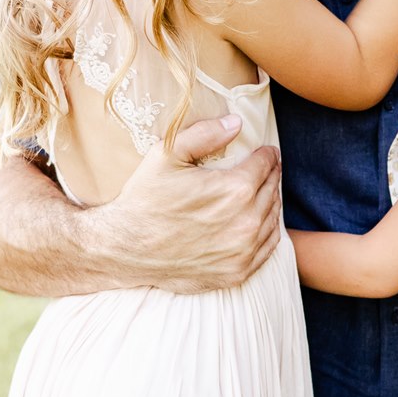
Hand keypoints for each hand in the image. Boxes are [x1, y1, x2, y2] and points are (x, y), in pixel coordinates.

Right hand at [89, 114, 281, 292]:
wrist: (124, 249)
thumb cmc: (144, 200)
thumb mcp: (166, 154)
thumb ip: (205, 134)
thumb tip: (237, 123)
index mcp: (235, 190)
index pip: (266, 164)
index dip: (266, 154)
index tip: (265, 151)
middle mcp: (246, 222)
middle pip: (272, 190)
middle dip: (270, 175)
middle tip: (266, 169)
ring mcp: (244, 251)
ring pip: (273, 218)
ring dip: (271, 201)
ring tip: (263, 191)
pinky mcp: (238, 273)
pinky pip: (268, 248)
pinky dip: (268, 231)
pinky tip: (260, 221)